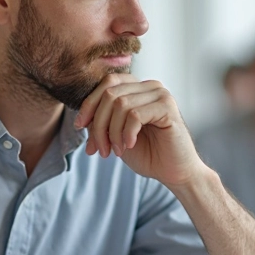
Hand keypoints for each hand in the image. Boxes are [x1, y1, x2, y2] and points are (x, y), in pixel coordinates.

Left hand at [74, 74, 204, 186]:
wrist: (174, 172)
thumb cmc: (147, 153)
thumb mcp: (115, 135)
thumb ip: (101, 121)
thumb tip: (82, 118)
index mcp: (137, 88)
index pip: (107, 83)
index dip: (89, 103)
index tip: (80, 126)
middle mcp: (150, 86)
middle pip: (110, 94)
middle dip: (98, 124)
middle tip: (100, 149)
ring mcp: (161, 95)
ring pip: (120, 104)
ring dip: (112, 132)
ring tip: (116, 151)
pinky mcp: (168, 108)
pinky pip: (135, 115)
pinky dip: (127, 133)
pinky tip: (129, 145)